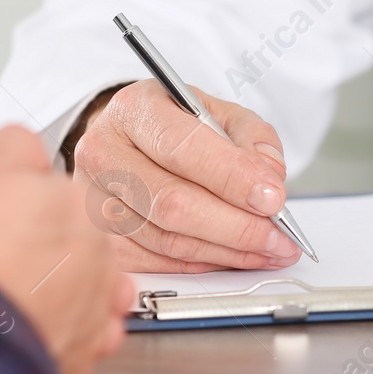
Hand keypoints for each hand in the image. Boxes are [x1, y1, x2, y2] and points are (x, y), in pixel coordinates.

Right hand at [72, 80, 297, 272]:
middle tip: (279, 237)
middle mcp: (104, 152)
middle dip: (237, 227)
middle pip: (172, 203)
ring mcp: (93, 199)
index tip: (273, 198)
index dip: (232, 177)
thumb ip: (251, 137)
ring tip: (268, 250)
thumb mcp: (218, 112)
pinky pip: (156, 262)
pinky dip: (202, 263)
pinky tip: (232, 257)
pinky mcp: (100, 237)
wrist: (128, 141)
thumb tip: (269, 176)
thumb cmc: (174, 126)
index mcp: (134, 110)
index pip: (182, 148)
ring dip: (226, 252)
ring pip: (167, 240)